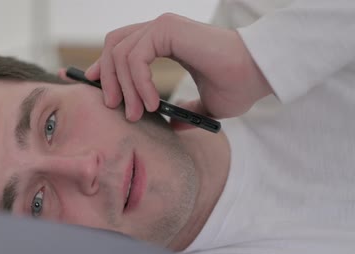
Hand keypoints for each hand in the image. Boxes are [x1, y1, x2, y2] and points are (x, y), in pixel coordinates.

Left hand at [85, 13, 272, 121]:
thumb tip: (172, 125)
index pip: (121, 47)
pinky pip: (135, 57)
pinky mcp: (167, 29)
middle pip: (112, 47)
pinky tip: (152, 104)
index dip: (103, 66)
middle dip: (105, 78)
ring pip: (119, 53)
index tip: (94, 87)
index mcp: (165, 41)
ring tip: (138, 114)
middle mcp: (160, 30)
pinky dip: (137, 83)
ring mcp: (163, 26)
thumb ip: (183, 110)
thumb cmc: (238, 87)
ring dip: (123, 88)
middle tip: (114, 107)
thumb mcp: (204, 103)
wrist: (259, 76)